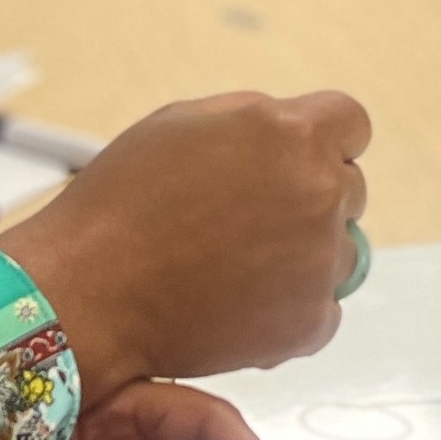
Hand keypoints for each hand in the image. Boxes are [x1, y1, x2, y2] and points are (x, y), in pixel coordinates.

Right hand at [0, 91, 369, 396]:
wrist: (89, 293)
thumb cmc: (120, 206)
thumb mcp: (182, 123)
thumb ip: (253, 118)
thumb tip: (291, 128)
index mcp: (290, 134)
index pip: (351, 123)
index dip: (324, 140)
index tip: (299, 160)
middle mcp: (317, 192)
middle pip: (348, 188)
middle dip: (309, 197)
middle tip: (247, 220)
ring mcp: (319, 261)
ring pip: (339, 252)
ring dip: (302, 257)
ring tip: (232, 266)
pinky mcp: (309, 321)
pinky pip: (324, 310)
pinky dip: (291, 312)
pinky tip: (238, 304)